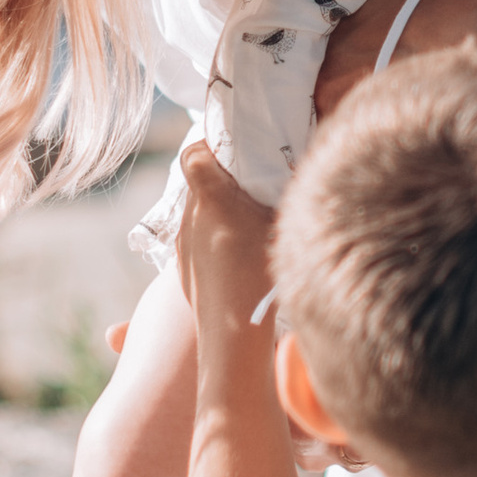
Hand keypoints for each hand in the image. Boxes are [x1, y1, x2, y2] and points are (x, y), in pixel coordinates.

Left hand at [171, 139, 277, 343]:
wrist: (232, 331)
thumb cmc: (261, 274)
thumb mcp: (281, 224)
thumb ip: (281, 193)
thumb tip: (292, 167)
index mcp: (211, 199)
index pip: (193, 153)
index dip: (209, 145)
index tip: (232, 147)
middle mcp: (191, 216)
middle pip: (198, 181)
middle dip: (221, 178)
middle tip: (251, 182)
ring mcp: (183, 242)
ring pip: (199, 211)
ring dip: (219, 209)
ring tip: (249, 221)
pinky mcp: (183, 265)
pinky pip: (198, 238)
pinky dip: (215, 236)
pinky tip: (239, 251)